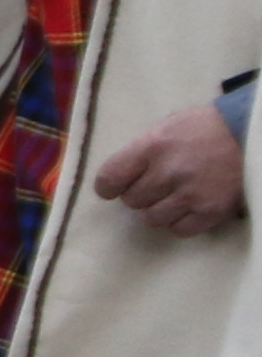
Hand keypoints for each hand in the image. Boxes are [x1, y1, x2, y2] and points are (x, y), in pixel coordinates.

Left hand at [92, 105, 249, 235]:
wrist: (251, 134)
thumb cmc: (205, 128)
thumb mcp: (166, 127)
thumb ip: (141, 151)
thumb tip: (119, 175)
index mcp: (152, 147)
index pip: (109, 178)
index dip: (109, 186)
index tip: (114, 188)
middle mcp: (168, 172)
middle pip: (132, 201)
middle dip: (141, 194)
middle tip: (157, 185)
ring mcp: (190, 194)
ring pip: (152, 219)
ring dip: (159, 210)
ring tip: (174, 196)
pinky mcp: (210, 211)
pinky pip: (180, 230)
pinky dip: (181, 221)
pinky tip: (190, 206)